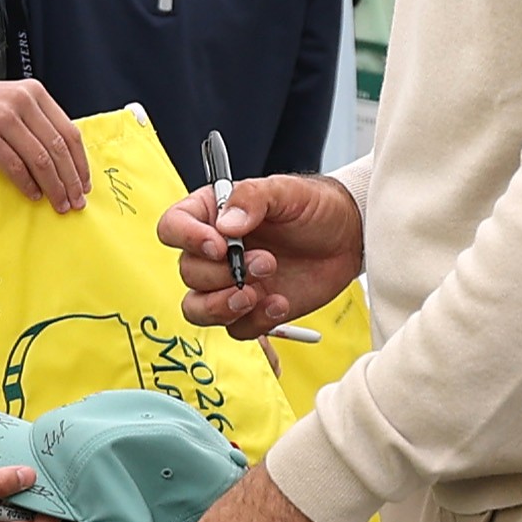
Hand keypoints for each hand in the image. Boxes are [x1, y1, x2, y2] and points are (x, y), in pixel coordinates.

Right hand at [158, 173, 363, 339]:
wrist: (348, 237)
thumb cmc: (314, 207)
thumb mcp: (286, 191)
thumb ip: (252, 199)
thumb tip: (226, 226)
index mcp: (211, 216)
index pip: (173, 227)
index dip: (187, 239)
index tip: (220, 246)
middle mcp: (214, 252)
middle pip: (188, 272)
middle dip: (222, 273)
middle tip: (265, 262)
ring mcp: (229, 284)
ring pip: (197, 308)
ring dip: (222, 306)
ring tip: (257, 294)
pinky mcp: (251, 310)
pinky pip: (235, 329)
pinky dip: (256, 321)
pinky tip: (280, 303)